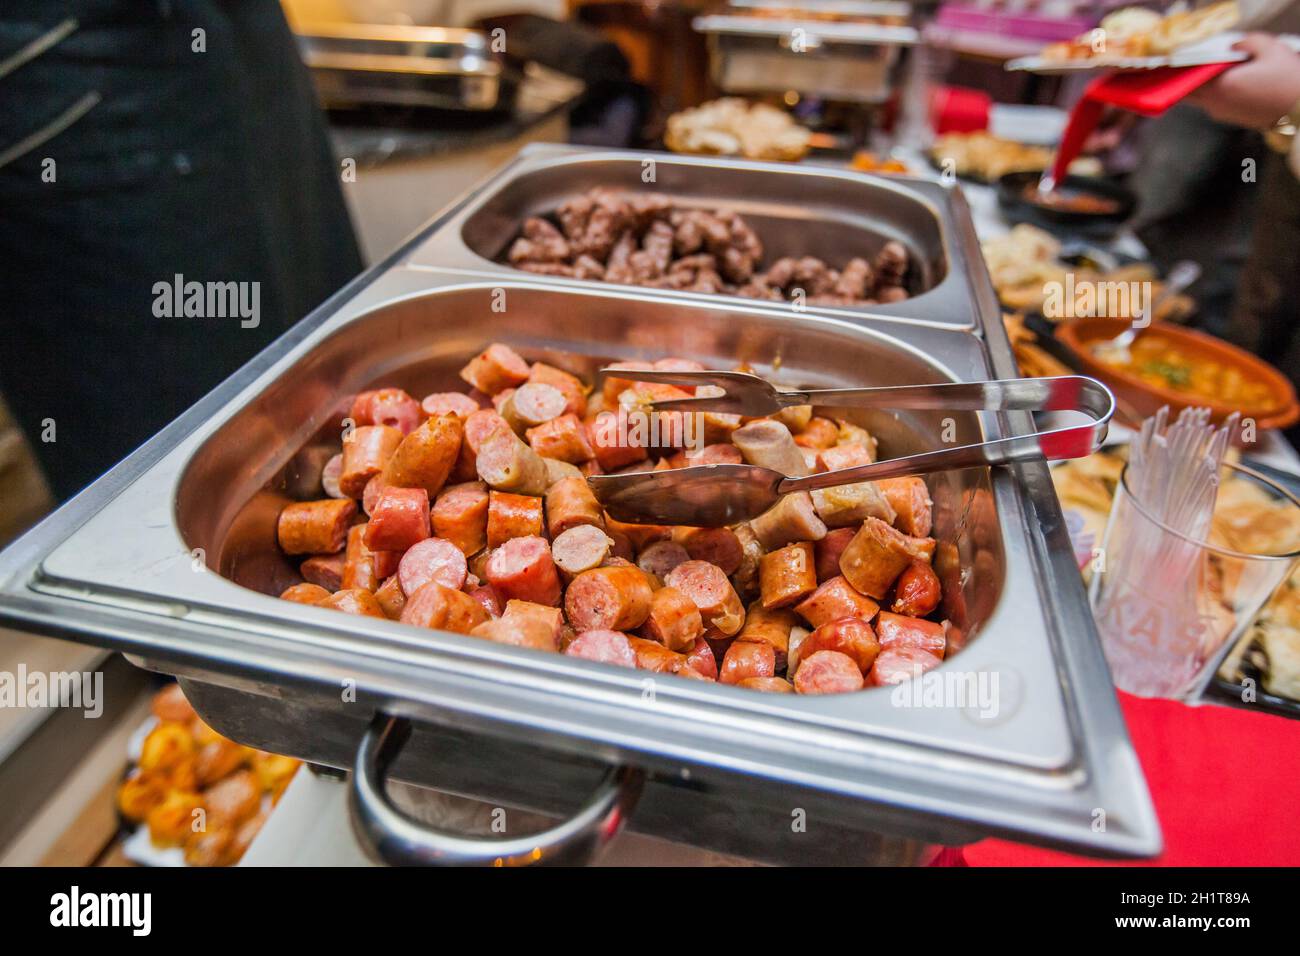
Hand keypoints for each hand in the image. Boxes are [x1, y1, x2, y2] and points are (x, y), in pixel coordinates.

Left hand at [1185, 33, 1299, 128]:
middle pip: (1189, 89)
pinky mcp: (1230, 118)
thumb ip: (1247, 41)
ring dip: (1204, 83)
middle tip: (1199, 62)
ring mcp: (1221, 114)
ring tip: (1218, 68)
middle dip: (1190, 76)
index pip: (1187, 76)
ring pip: (1201, 96)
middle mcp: (1215, 104)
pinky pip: (1214, 102)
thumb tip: (1233, 45)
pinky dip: (1216, 91)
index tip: (1186, 57)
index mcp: (1220, 86)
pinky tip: (1231, 79)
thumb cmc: (1288, 81)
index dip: (1184, 66)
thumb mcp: (1270, 48)